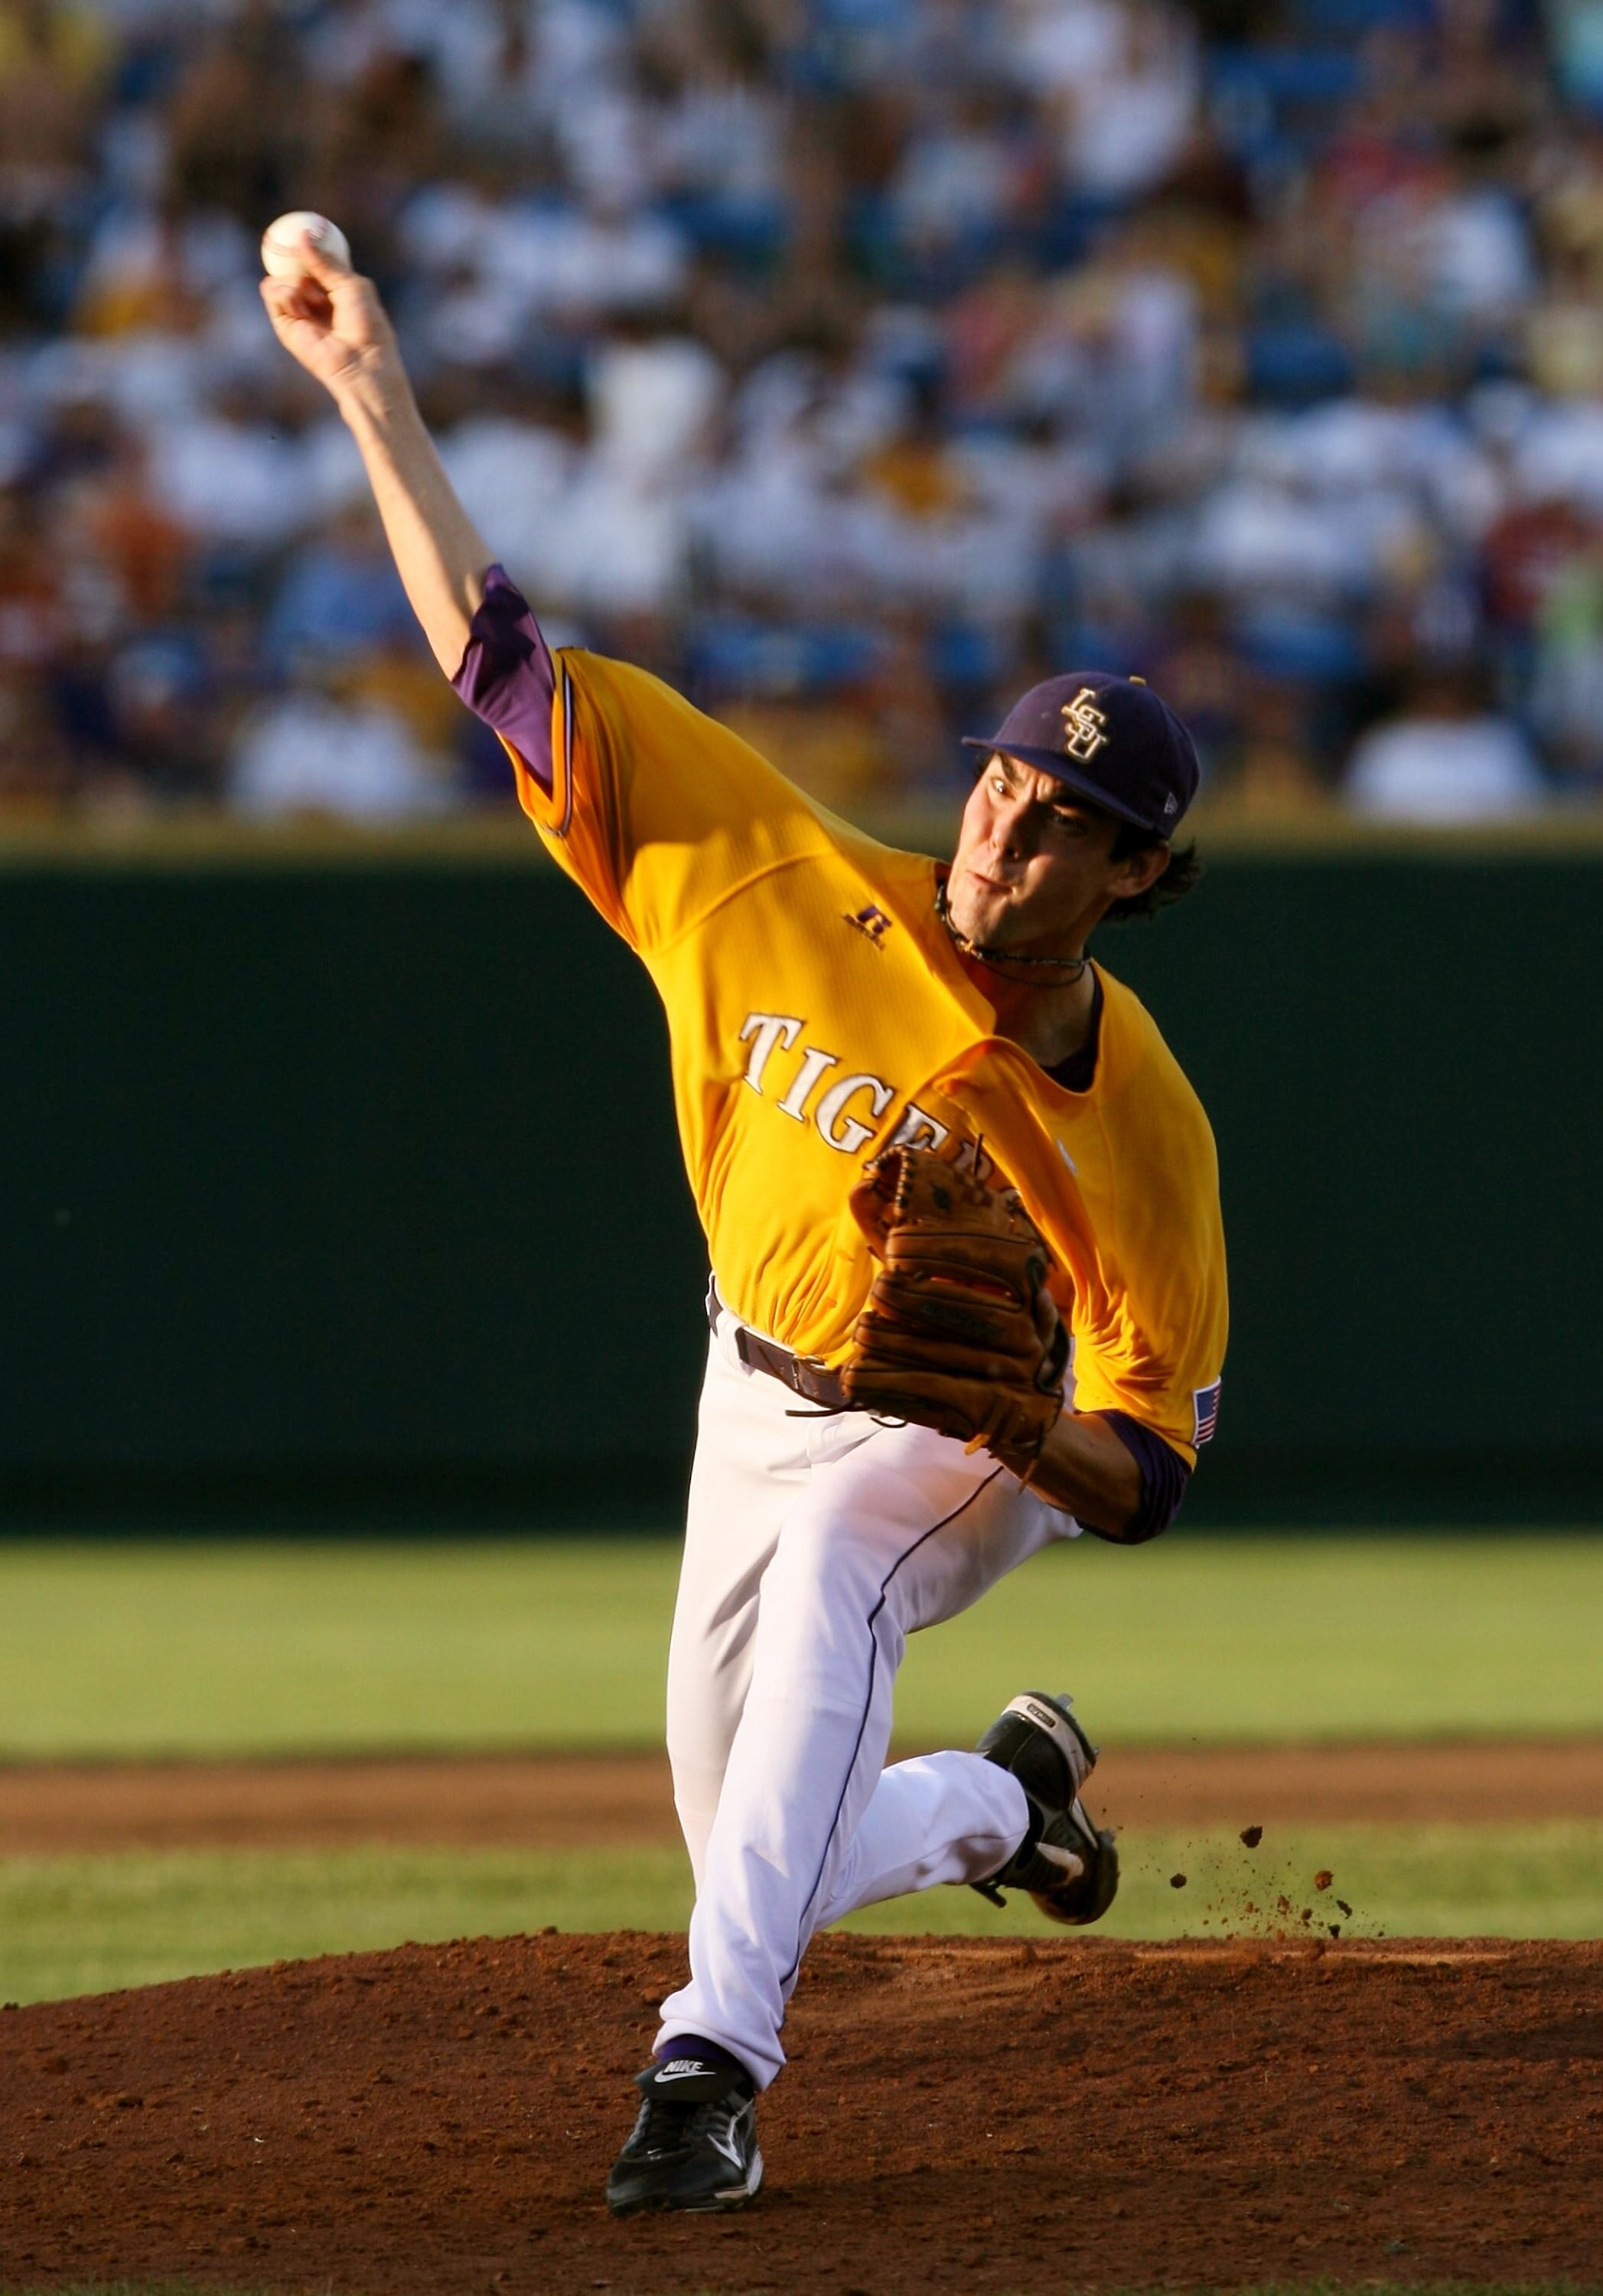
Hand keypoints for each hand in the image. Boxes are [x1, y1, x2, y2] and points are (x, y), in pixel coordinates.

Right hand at [259, 231, 402, 411]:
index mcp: (335, 290)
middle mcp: (315, 300)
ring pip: (280, 277)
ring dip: (294, 280)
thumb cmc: (366, 326)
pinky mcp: (285, 325)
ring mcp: (299, 313)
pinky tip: (301, 305)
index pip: (314, 261)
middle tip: (293, 246)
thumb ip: (324, 261)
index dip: (306, 245)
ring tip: (313, 298)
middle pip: (292, 266)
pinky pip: (271, 293)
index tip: (301, 227)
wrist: (361, 363)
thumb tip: (301, 235)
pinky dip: (284, 292)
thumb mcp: (350, 284)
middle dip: (294, 257)